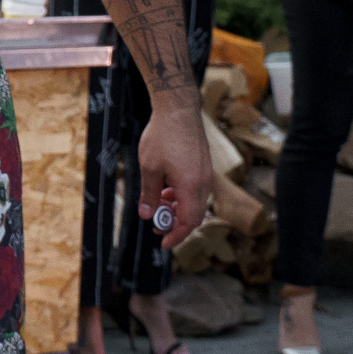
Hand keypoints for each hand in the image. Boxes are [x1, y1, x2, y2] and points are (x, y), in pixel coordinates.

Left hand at [135, 106, 211, 249]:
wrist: (178, 109)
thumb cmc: (162, 136)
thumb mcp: (149, 168)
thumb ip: (149, 194)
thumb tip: (146, 215)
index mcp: (191, 187)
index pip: (188, 222)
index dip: (176, 236)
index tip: (163, 243)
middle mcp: (203, 183)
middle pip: (193, 215)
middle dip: (175, 224)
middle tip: (156, 226)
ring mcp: (206, 174)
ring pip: (194, 203)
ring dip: (177, 209)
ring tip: (157, 204)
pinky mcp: (204, 166)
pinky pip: (195, 190)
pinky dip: (182, 196)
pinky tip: (166, 189)